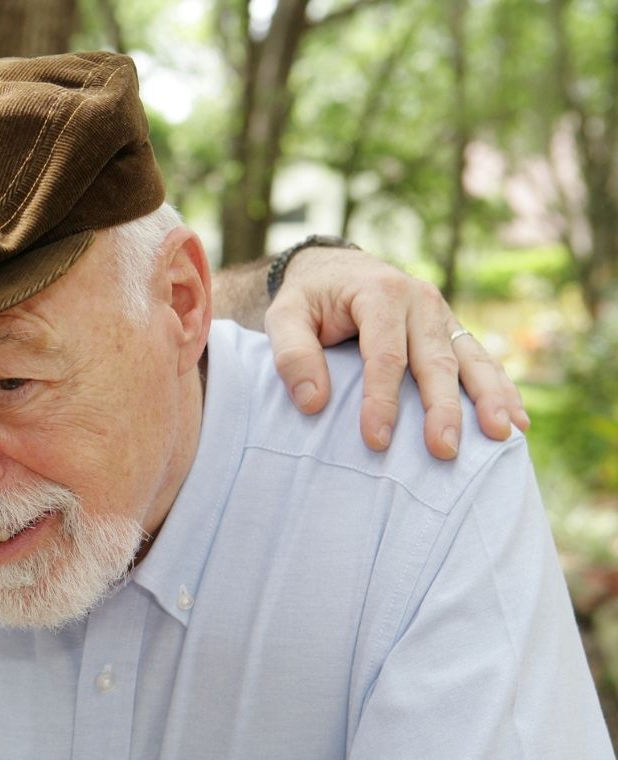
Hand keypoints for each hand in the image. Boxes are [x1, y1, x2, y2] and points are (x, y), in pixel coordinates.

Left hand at [264, 247, 528, 458]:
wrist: (334, 269)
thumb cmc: (308, 299)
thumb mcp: (283, 316)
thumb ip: (292, 355)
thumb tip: (313, 402)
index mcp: (380, 294)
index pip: (384, 355)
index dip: (381, 400)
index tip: (376, 441)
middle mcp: (420, 302)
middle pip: (435, 361)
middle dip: (442, 409)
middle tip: (444, 450)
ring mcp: (442, 316)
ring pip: (471, 360)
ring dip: (489, 399)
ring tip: (502, 434)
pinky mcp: (452, 331)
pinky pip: (481, 361)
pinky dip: (501, 389)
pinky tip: (516, 420)